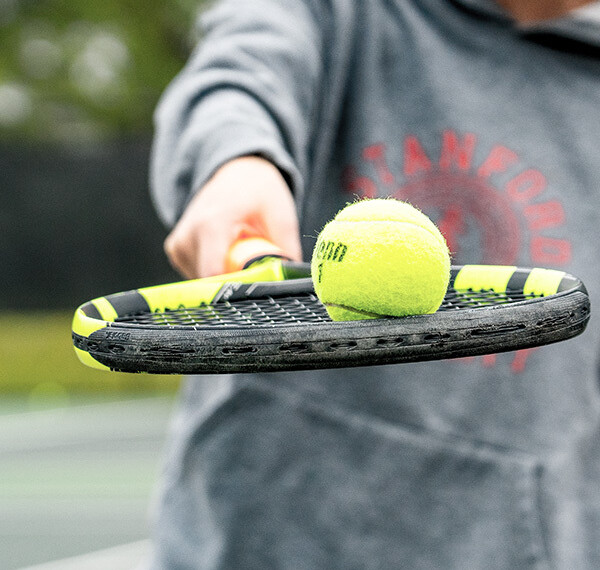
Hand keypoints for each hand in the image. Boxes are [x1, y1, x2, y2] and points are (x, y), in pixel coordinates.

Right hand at [164, 156, 301, 277]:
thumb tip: (292, 282)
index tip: (257, 287)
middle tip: (253, 262)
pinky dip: (217, 269)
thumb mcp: (282, 214)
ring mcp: (178, 245)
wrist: (235, 172)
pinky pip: (198, 274)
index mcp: (212, 224)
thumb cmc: (259, 192)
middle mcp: (188, 236)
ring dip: (227, 274)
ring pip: (205, 281)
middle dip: (236, 280)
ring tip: (238, 249)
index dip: (236, 288)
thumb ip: (287, 249)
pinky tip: (226, 250)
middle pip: (211, 282)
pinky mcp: (175, 251)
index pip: (213, 274)